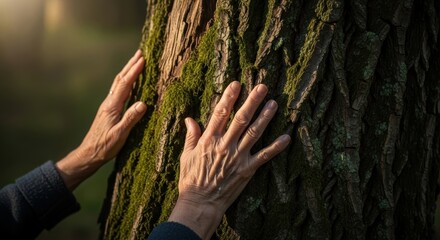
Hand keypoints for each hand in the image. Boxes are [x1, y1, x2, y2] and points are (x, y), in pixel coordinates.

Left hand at [56, 50, 145, 190]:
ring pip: (119, 84)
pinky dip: (126, 82)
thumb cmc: (105, 146)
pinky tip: (131, 83)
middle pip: (120, 79)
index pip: (125, 84)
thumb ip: (131, 118)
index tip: (143, 59)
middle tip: (140, 53)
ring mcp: (108, 105)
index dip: (134, 71)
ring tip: (136, 62)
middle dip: (130, 65)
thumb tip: (143, 103)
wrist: (89, 154)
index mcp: (112, 106)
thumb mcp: (120, 134)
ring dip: (128, 71)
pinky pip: (119, 91)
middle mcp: (109, 102)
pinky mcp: (109, 110)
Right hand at [168, 81, 290, 238]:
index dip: (229, 97)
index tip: (236, 84)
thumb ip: (191, 136)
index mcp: (209, 140)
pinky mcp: (247, 170)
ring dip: (265, 118)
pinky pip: (264, 156)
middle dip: (252, 102)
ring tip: (274, 104)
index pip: (220, 114)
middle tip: (263, 87)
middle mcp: (225, 146)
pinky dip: (275, 147)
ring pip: (254, 133)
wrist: (200, 203)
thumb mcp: (186, 156)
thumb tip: (189, 119)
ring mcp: (237, 157)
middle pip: (240, 119)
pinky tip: (286, 137)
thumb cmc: (191, 180)